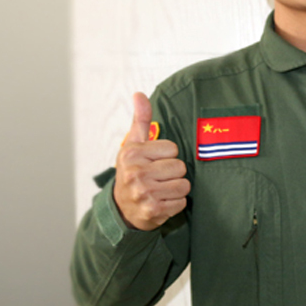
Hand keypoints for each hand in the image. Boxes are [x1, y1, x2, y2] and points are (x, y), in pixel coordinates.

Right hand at [113, 92, 190, 230]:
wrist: (121, 208)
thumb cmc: (132, 171)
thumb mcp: (133, 144)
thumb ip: (141, 119)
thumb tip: (139, 94)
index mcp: (132, 155)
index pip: (172, 149)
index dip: (167, 155)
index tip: (154, 162)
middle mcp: (136, 174)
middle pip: (180, 167)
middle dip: (173, 173)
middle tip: (158, 177)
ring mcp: (144, 194)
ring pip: (184, 185)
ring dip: (176, 188)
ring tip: (160, 189)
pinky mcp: (153, 211)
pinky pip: (181, 202)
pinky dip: (175, 203)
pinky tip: (161, 201)